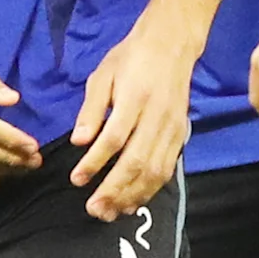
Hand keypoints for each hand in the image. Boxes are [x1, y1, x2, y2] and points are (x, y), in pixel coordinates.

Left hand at [68, 9, 198, 218]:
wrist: (172, 44)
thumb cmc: (131, 58)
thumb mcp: (103, 74)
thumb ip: (91, 109)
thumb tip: (79, 141)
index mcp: (136, 98)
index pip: (114, 138)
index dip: (95, 162)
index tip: (77, 179)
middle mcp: (158, 117)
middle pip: (137, 161)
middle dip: (114, 189)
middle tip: (93, 209)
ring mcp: (173, 128)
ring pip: (155, 170)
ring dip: (133, 195)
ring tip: (111, 213)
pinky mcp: (181, 135)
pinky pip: (167, 169)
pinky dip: (150, 189)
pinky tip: (134, 202)